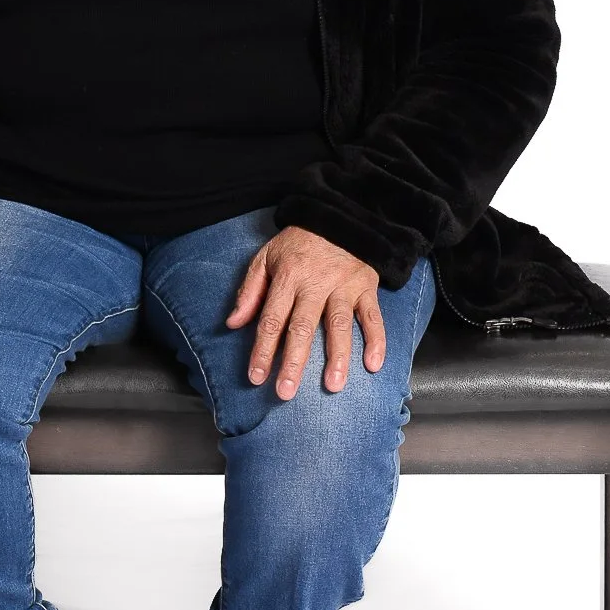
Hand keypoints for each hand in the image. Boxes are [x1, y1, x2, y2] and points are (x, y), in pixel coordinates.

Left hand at [226, 227, 385, 399]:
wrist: (339, 218)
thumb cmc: (298, 243)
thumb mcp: (266, 257)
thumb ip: (249, 290)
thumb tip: (233, 323)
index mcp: (287, 277)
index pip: (271, 319)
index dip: (262, 349)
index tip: (255, 377)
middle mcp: (315, 284)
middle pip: (303, 327)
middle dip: (294, 361)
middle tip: (286, 391)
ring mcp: (343, 287)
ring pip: (340, 325)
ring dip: (337, 356)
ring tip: (333, 385)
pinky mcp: (366, 288)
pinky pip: (373, 317)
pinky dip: (376, 341)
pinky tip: (372, 365)